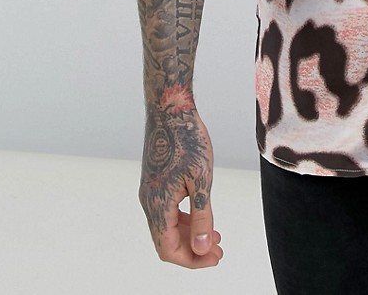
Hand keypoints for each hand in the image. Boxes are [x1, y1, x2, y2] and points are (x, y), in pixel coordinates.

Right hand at [139, 88, 223, 268]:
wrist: (170, 108)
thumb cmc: (187, 139)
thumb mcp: (201, 179)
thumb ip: (202, 216)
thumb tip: (203, 248)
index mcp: (157, 204)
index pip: (169, 249)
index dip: (192, 260)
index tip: (215, 258)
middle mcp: (148, 201)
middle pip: (166, 241)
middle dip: (192, 250)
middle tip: (218, 251)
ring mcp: (149, 190)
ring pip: (166, 226)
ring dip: (189, 235)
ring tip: (214, 236)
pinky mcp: (154, 180)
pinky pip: (166, 210)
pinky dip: (182, 219)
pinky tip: (201, 215)